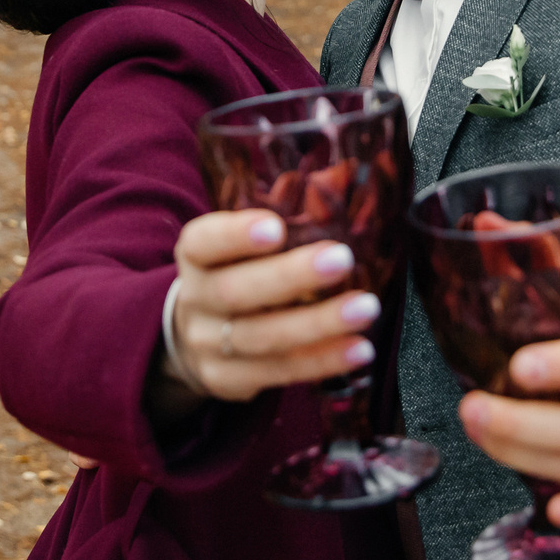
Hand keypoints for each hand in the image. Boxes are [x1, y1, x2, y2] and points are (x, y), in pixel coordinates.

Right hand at [159, 210, 379, 407]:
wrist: (194, 338)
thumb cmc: (237, 274)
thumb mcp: (244, 245)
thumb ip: (284, 217)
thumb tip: (345, 179)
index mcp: (195, 256)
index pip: (203, 241)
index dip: (235, 235)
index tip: (276, 227)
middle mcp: (195, 300)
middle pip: (235, 292)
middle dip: (290, 276)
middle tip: (342, 259)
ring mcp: (207, 345)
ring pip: (261, 337)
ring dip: (318, 324)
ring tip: (365, 308)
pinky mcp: (227, 380)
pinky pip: (278, 372)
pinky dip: (321, 361)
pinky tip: (359, 349)